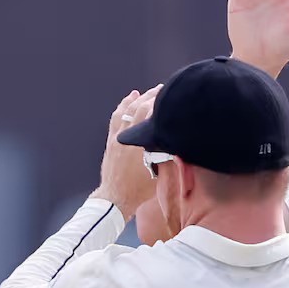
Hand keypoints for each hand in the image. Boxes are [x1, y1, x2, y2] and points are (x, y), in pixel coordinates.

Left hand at [96, 87, 160, 217]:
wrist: (116, 197)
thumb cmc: (139, 189)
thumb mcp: (159, 171)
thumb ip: (167, 155)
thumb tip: (177, 143)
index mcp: (139, 143)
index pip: (149, 114)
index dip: (160, 103)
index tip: (170, 96)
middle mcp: (126, 137)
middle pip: (138, 109)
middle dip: (150, 97)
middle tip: (161, 90)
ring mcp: (116, 138)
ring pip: (125, 111)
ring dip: (135, 100)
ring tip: (142, 92)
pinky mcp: (111, 142)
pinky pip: (116, 119)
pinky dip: (122, 108)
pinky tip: (126, 102)